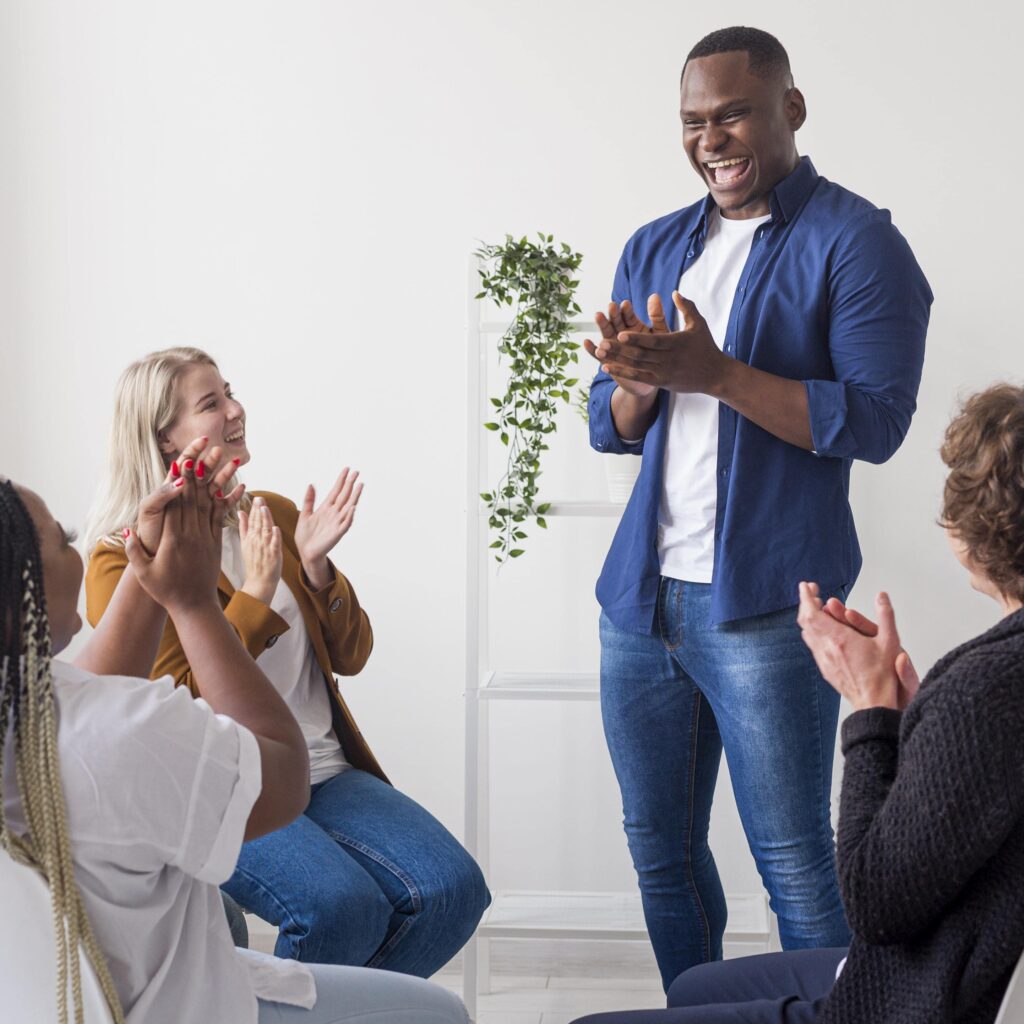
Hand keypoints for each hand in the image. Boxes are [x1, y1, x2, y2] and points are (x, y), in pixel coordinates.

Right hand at [125, 462, 223, 613]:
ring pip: (208, 505)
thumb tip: (126, 531)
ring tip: (215, 463)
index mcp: (173, 540)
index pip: (175, 505)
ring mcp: (206, 539)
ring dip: (212, 482)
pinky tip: (227, 487)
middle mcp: (192, 536)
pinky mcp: (216, 543)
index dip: (179, 483)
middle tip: (199, 453)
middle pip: (192, 500)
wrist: (194, 606)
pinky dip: (223, 501)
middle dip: (196, 475)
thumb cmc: (166, 591)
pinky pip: (220, 518)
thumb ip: (135, 552)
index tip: (181, 462)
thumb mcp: (144, 574)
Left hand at [135, 437, 245, 554]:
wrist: (154, 557)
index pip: (182, 465)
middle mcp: (185, 496)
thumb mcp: (150, 510)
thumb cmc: (149, 534)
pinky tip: (242, 489)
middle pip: (201, 473)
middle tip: (220, 451)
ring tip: (235, 463)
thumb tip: (180, 480)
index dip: (192, 452)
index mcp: (169, 489)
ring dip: (225, 474)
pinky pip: (222, 506)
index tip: (203, 441)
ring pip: (214, 486)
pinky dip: (232, 497)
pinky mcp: (206, 520)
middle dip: (211, 461)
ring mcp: (197, 508)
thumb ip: (162, 494)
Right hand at [239, 496, 282, 604]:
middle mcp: (256, 541)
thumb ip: (244, 527)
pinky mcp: (273, 555)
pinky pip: (274, 544)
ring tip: (265, 508)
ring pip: (265, 531)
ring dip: (265, 520)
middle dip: (259, 511)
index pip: (252, 520)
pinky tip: (275, 528)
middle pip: (258, 523)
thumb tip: (240, 512)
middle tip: (260, 499)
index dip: (254, 509)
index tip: (256, 498)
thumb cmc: (254, 562)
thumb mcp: (244, 543)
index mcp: (250, 537)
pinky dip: (275, 536)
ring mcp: (265, 548)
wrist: (259, 582)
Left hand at [294, 469, 362, 589]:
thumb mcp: (304, 515)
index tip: (346, 469)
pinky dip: (349, 515)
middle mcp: (334, 513)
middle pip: (344, 495)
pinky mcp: (337, 533)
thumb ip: (309, 500)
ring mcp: (337, 522)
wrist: (306, 552)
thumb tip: (311, 484)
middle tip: (356, 472)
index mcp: (326, 508)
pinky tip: (352, 507)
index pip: (335, 491)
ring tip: (360, 485)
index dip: (341, 480)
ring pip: (348, 506)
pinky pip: (346, 523)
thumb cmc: (305, 535)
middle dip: (350, 484)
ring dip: (355, 496)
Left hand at [590, 291, 729, 396]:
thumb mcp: (698, 323)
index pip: (652, 341)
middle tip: (602, 342)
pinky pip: (639, 377)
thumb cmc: (706, 346)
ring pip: (637, 366)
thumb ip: (686, 307)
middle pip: (641, 355)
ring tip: (600, 353)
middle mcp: (668, 359)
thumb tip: (673, 292)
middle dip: (620, 349)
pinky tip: (607, 367)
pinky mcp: (661, 382)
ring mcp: (664, 372)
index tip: (620, 333)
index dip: (635, 338)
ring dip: (617, 360)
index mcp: (676, 343)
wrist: (715, 375)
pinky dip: (623, 372)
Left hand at [797, 582, 901, 711]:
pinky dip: (813, 631)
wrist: (873, 702)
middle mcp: (826, 648)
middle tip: (813, 593)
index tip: (806, 586)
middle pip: (805, 620)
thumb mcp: (891, 642)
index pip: (812, 612)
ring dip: (809, 617)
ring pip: (807, 633)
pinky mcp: (824, 668)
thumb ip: (886, 615)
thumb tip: (882, 596)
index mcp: (839, 638)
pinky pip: (812, 645)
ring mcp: (823, 659)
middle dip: (806, 603)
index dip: (806, 597)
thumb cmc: (883, 675)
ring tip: (818, 608)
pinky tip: (823, 629)